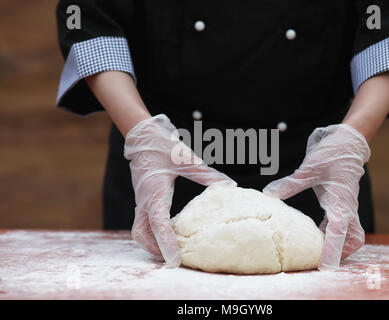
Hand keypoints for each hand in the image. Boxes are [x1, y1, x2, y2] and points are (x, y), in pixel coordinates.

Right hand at [124, 114, 235, 266]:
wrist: (142, 135)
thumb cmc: (162, 145)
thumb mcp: (186, 158)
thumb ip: (207, 174)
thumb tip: (229, 186)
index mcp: (154, 191)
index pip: (158, 223)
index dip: (166, 242)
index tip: (174, 259)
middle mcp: (144, 200)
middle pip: (142, 234)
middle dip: (155, 249)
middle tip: (173, 259)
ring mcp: (141, 200)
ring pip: (139, 231)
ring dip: (152, 243)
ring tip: (170, 251)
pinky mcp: (143, 199)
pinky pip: (142, 223)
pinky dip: (152, 233)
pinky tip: (167, 234)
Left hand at [263, 124, 370, 269]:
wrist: (348, 142)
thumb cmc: (332, 153)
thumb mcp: (309, 168)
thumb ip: (290, 183)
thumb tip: (268, 194)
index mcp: (341, 201)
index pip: (339, 231)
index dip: (332, 249)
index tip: (326, 265)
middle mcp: (346, 207)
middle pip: (353, 239)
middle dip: (342, 252)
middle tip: (322, 261)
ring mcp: (345, 206)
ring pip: (348, 233)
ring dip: (337, 244)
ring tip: (315, 252)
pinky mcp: (340, 203)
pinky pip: (338, 224)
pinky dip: (329, 233)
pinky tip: (314, 234)